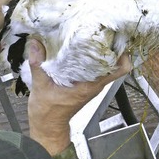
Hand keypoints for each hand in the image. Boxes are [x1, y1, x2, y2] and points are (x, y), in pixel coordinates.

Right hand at [27, 39, 130, 154]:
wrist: (48, 126)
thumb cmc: (47, 113)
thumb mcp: (40, 86)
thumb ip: (38, 64)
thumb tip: (36, 44)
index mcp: (90, 86)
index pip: (118, 70)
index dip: (122, 54)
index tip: (116, 39)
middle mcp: (95, 85)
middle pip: (115, 65)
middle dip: (113, 48)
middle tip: (106, 32)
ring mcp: (92, 85)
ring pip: (106, 66)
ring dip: (104, 52)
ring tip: (96, 36)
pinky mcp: (86, 85)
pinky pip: (96, 69)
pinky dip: (93, 58)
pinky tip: (84, 48)